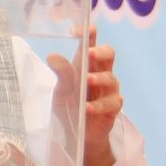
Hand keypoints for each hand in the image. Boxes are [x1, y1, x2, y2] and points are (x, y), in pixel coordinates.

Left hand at [48, 34, 122, 165]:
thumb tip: (52, 56)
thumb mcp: (61, 90)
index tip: (78, 30)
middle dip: (100, 52)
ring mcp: (109, 90)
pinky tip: (87, 108)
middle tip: (89, 53)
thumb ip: (61, 73)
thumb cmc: (70, 107)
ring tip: (87, 81)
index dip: (88, 33)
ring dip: (99, 79)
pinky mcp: (113, 108)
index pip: (91, 43)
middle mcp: (100, 73)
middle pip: (109, 54)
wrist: (77, 136)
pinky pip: (110, 103)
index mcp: (86, 64)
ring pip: (111, 78)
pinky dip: (98, 105)